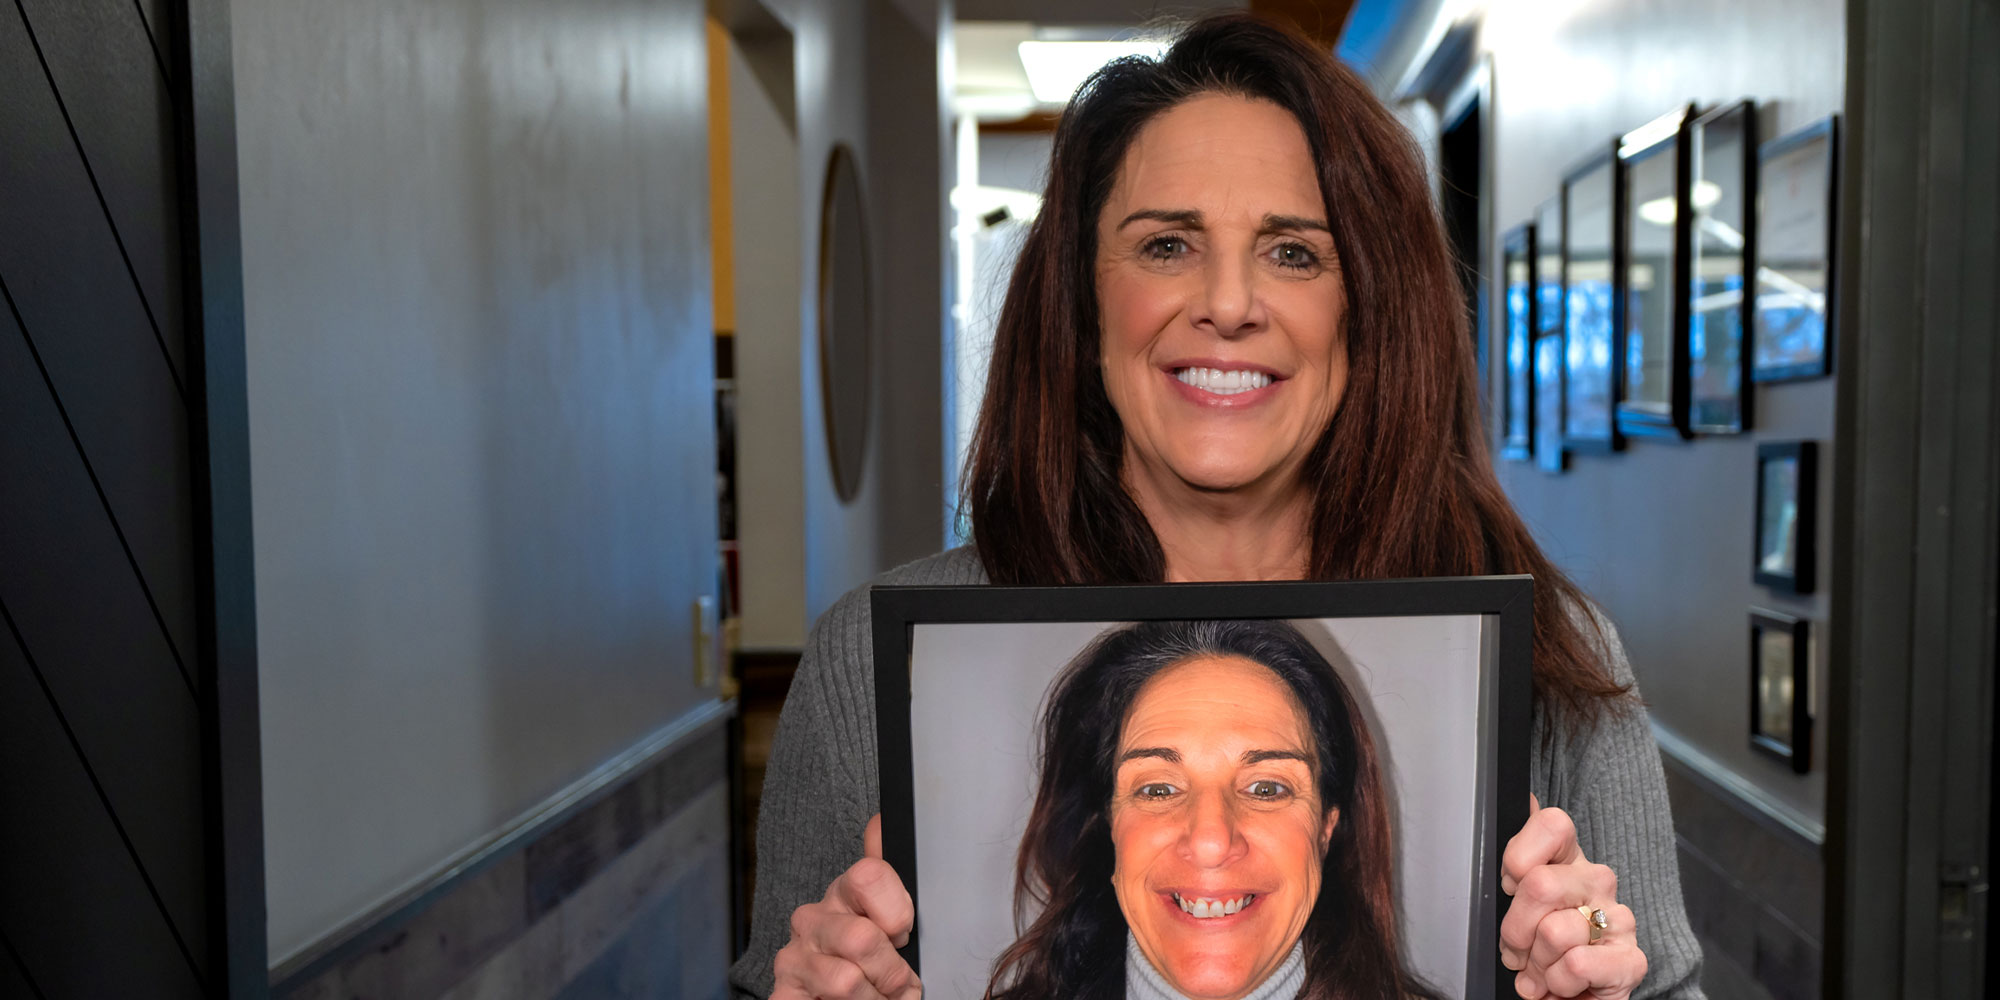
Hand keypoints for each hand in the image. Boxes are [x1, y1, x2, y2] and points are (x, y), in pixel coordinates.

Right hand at [771, 814, 921, 999]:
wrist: (839, 999)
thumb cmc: (873, 960)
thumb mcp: (890, 917)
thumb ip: (888, 877)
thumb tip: (880, 821)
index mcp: (843, 893)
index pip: (869, 876)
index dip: (897, 914)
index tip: (902, 934)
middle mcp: (812, 920)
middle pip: (863, 938)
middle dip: (892, 971)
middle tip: (898, 981)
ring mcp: (793, 958)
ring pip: (847, 980)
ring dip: (875, 998)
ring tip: (877, 998)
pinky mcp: (783, 995)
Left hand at [1499, 796, 1645, 998]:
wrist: (1565, 997)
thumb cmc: (1538, 949)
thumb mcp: (1515, 901)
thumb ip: (1518, 858)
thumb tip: (1524, 796)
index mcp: (1568, 860)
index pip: (1552, 824)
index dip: (1518, 859)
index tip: (1510, 887)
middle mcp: (1597, 881)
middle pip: (1539, 884)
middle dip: (1515, 929)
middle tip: (1519, 949)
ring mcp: (1620, 919)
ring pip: (1554, 931)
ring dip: (1535, 963)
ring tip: (1542, 970)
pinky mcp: (1631, 961)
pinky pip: (1577, 963)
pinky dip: (1557, 982)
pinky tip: (1561, 984)